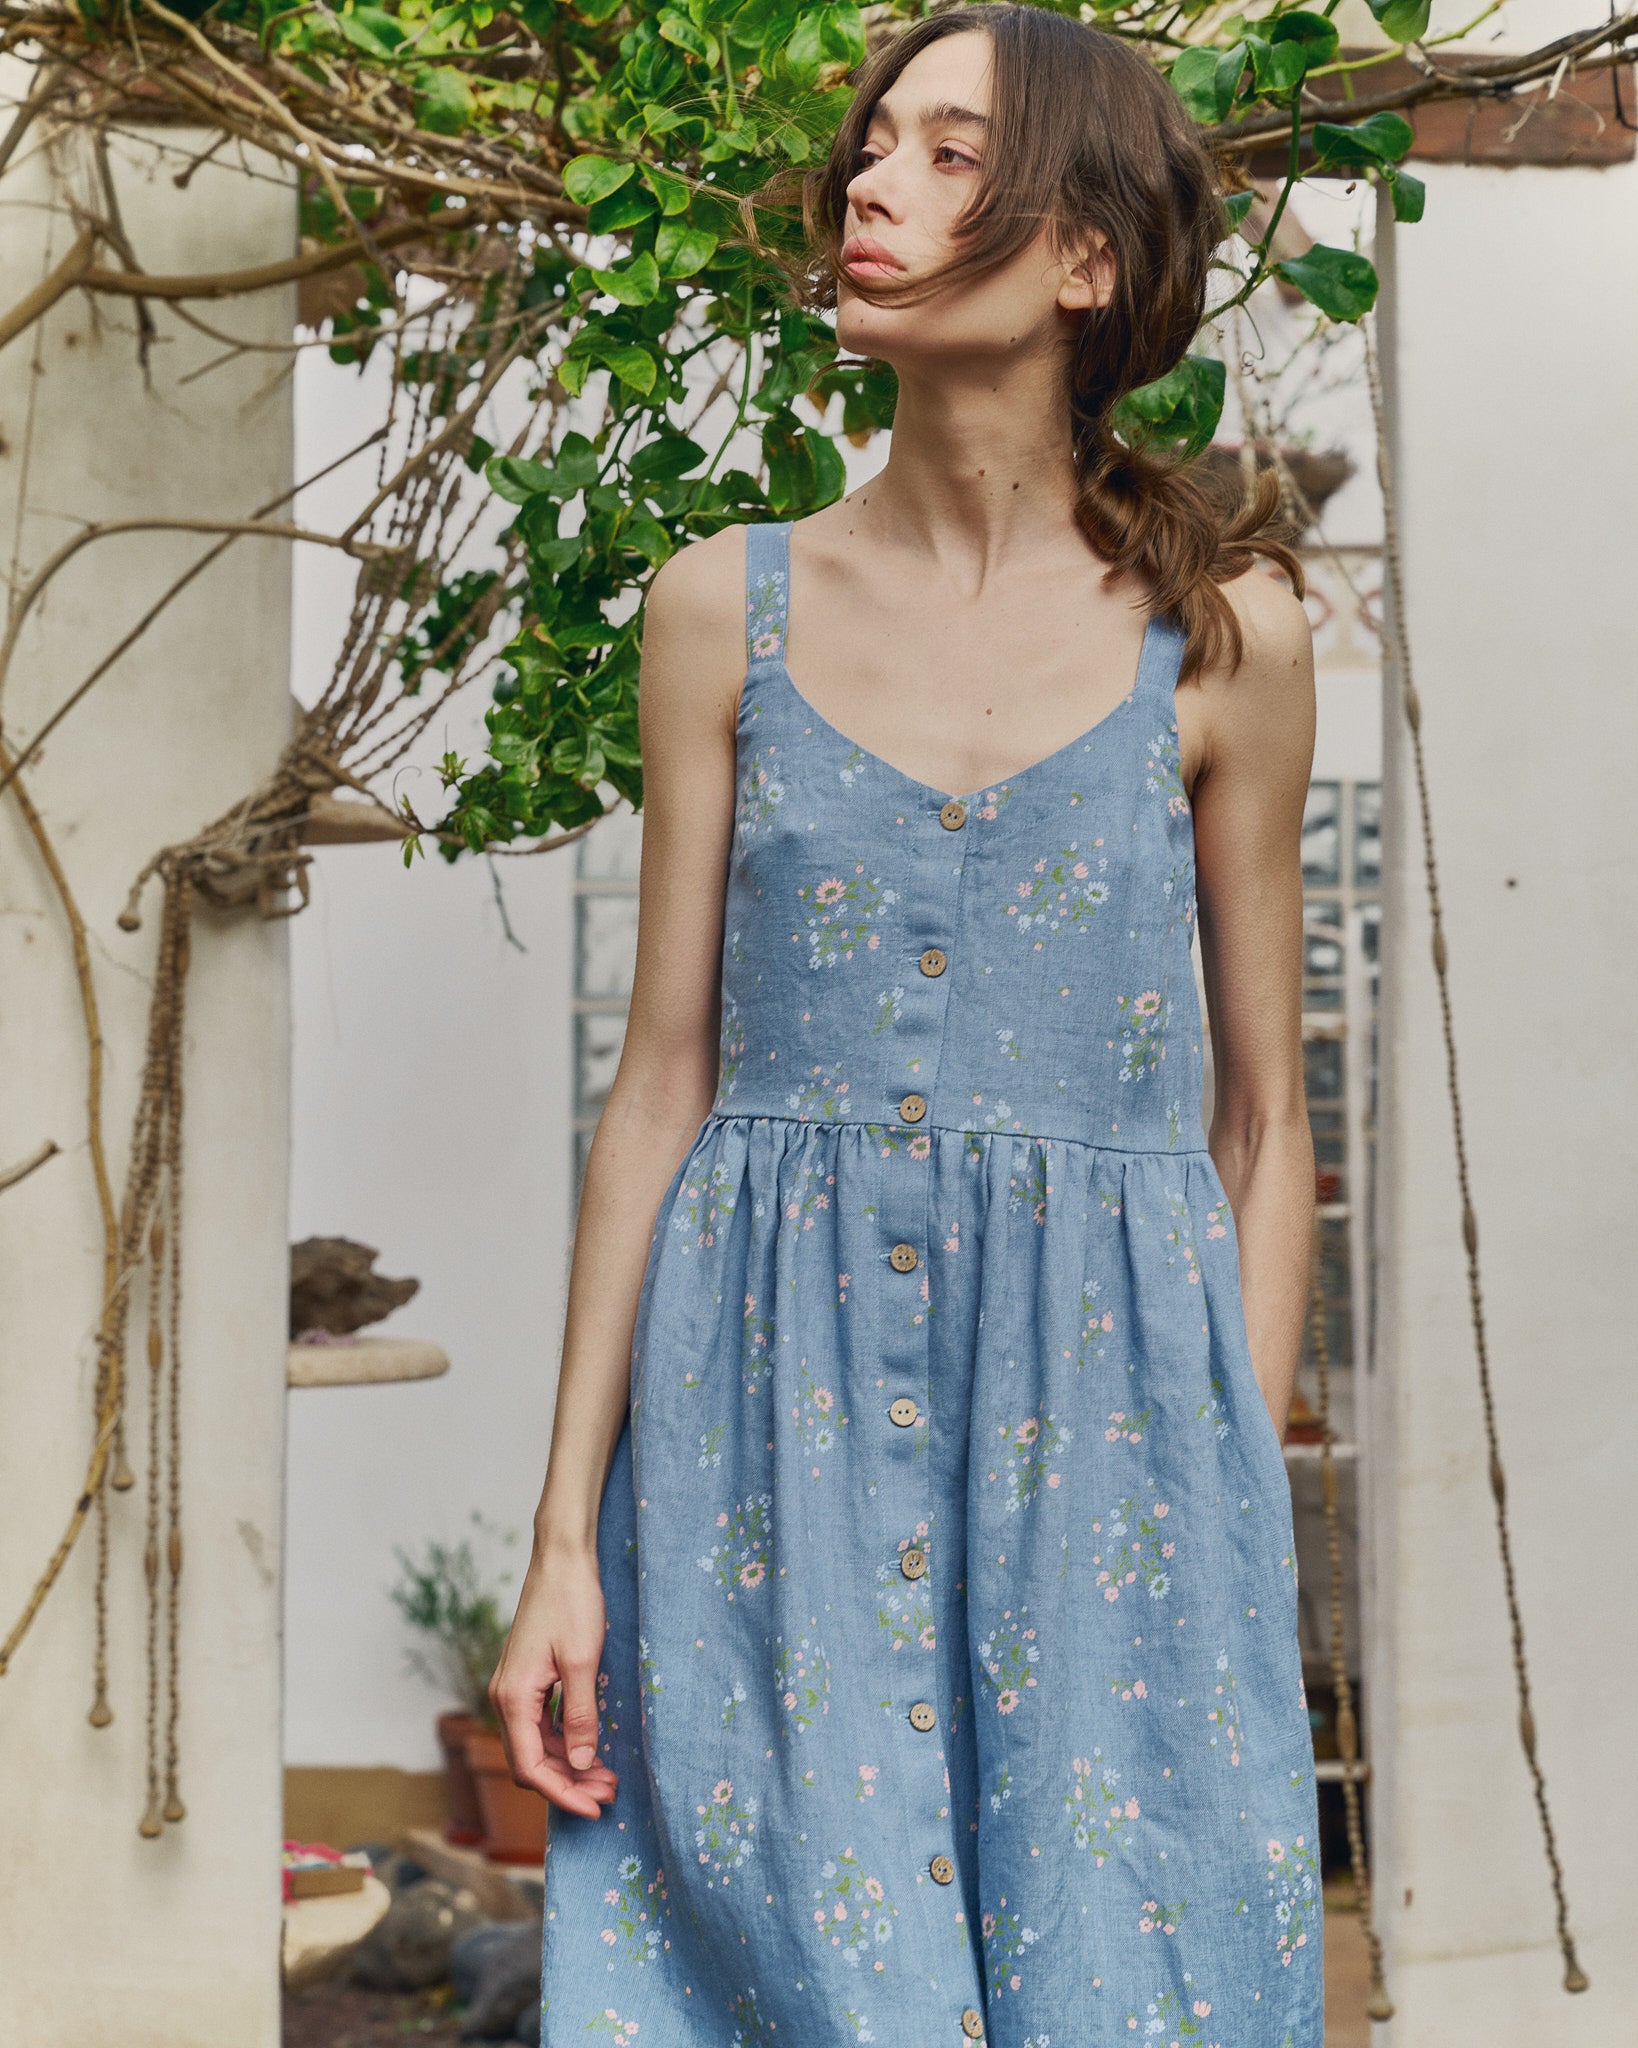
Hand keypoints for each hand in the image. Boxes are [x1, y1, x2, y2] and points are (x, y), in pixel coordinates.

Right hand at [488, 1547, 618, 1819]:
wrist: (561, 1557)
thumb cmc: (571, 1601)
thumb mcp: (582, 1661)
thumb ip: (580, 1715)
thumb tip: (580, 1763)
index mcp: (513, 1697)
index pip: (530, 1767)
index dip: (562, 1794)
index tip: (594, 1809)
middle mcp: (506, 1697)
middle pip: (531, 1761)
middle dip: (569, 1783)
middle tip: (610, 1793)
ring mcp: (515, 1688)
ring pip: (537, 1744)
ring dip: (569, 1764)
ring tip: (608, 1776)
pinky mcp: (528, 1678)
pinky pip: (541, 1724)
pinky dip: (564, 1740)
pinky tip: (591, 1746)